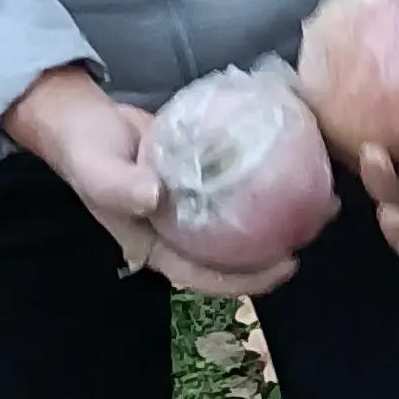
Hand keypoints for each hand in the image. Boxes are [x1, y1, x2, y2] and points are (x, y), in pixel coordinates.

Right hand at [2, 64, 303, 297]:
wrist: (78, 119)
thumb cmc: (84, 149)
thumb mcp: (96, 168)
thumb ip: (119, 185)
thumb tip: (155, 196)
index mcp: (155, 245)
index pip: (205, 275)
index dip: (246, 280)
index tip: (287, 264)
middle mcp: (177, 233)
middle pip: (231, 255)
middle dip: (275, 250)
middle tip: (316, 226)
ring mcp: (188, 208)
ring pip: (239, 222)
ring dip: (278, 215)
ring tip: (320, 198)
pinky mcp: (198, 178)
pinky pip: (235, 186)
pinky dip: (263, 180)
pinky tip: (295, 162)